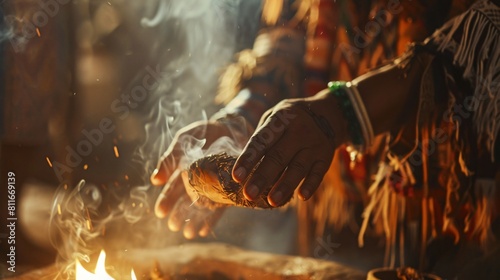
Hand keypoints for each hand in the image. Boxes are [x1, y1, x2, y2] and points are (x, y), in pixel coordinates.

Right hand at [151, 118, 249, 238]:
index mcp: (185, 171)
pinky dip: (213, 218)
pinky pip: (221, 205)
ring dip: (194, 220)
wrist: (233, 126)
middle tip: (173, 226)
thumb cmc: (206, 131)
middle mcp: (198, 181)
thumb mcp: (185, 139)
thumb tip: (155, 181)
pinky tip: (205, 229)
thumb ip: (170, 158)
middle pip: (186, 201)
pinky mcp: (230, 189)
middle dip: (179, 214)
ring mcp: (214, 186)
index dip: (166, 200)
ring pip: (202, 206)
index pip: (173, 188)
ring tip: (189, 234)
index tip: (160, 212)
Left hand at [232, 89, 347, 206]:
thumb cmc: (289, 120)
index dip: (249, 159)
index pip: (261, 141)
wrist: (327, 113)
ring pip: (298, 167)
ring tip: (271, 202)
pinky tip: (302, 197)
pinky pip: (318, 173)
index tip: (236, 177)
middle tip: (249, 195)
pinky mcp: (325, 157)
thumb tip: (246, 166)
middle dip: (262, 177)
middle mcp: (298, 131)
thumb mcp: (274, 117)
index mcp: (280, 120)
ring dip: (284, 186)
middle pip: (278, 157)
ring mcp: (314, 145)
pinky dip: (311, 185)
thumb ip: (262, 138)